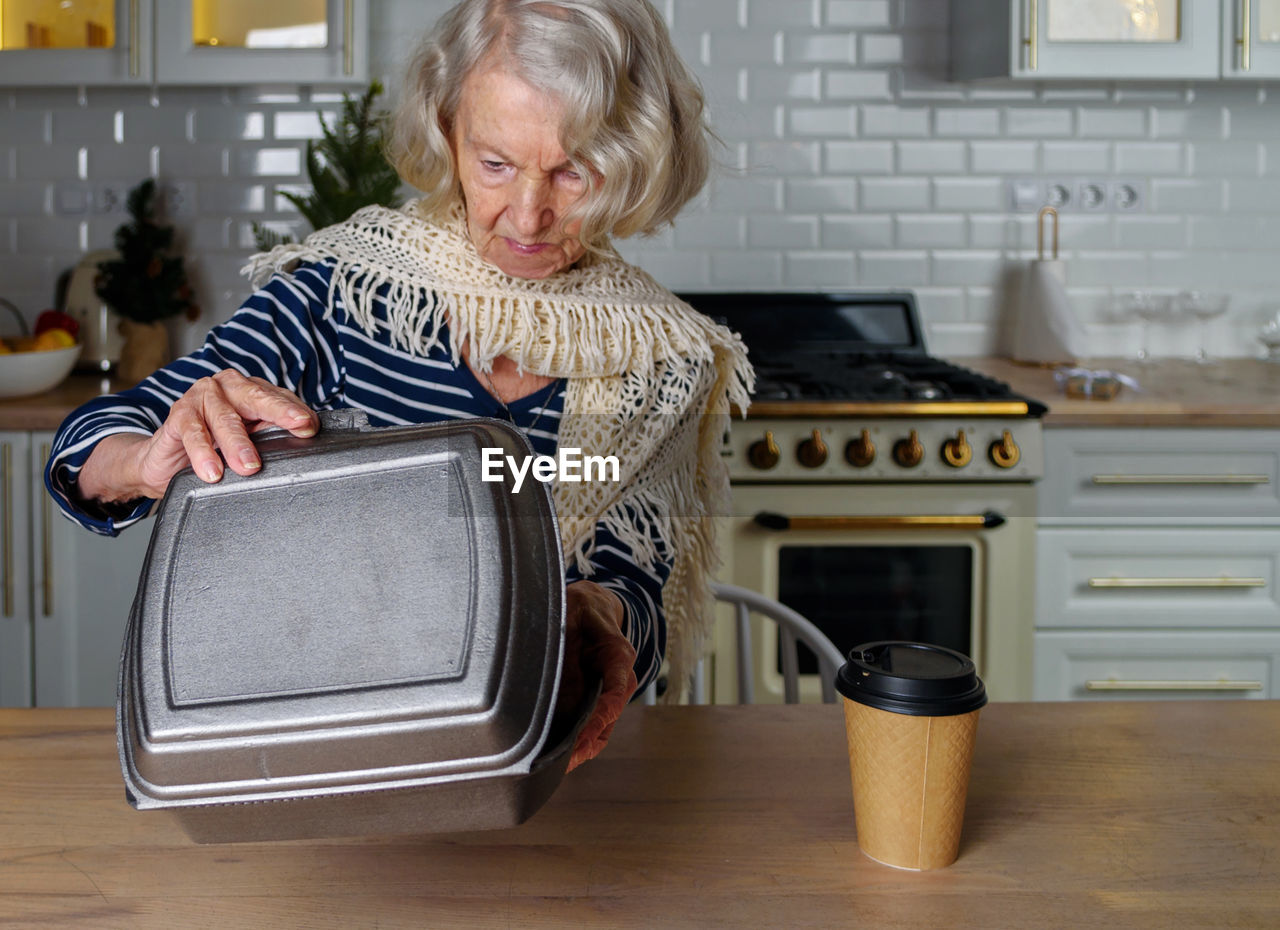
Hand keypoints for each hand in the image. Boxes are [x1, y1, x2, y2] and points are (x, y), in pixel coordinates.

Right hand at [78, 369, 319, 502]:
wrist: (166, 460)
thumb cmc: (215, 446)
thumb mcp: (249, 440)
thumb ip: (272, 434)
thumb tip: (306, 437)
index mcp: (250, 390)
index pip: (278, 397)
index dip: (295, 411)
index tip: (310, 425)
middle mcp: (228, 387)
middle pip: (257, 397)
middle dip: (279, 412)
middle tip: (298, 426)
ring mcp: (201, 397)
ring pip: (225, 418)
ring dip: (238, 443)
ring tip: (249, 466)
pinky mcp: (178, 414)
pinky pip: (194, 433)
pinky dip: (203, 453)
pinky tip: (212, 471)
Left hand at [560, 580, 637, 771]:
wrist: (591, 608)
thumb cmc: (583, 607)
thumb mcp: (576, 606)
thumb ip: (565, 626)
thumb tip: (539, 648)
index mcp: (618, 657)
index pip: (615, 693)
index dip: (600, 718)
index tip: (583, 737)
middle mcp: (616, 681)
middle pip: (606, 722)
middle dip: (585, 744)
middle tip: (561, 763)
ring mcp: (603, 695)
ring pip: (598, 732)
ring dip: (578, 750)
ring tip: (551, 768)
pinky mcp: (589, 702)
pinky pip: (585, 729)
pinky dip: (571, 745)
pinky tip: (550, 757)